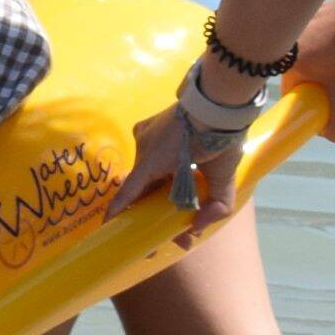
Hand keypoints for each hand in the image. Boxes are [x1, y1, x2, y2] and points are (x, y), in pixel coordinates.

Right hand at [105, 104, 241, 233]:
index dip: (117, 211)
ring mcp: (145, 133)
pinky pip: (152, 153)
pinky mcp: (151, 124)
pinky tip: (180, 180)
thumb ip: (217, 205)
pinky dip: (163, 169)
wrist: (221, 99)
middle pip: (144, 185)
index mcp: (154, 161)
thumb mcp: (224, 175)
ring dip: (162, 189)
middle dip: (157, 211)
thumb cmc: (220, 138)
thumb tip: (197, 227)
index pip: (128, 192)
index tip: (109, 227)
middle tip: (179, 235)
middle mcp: (143, 147)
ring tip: (185, 210)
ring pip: (149, 169)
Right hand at [294, 0, 334, 140]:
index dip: (311, 104)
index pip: (292, 94)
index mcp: (288, 61)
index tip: (330, 104)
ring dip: (330, 66)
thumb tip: (325, 133)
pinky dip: (334, 46)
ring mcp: (303, 22)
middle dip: (324, 86)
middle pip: (303, 75)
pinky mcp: (317, 10)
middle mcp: (289, 40)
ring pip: (313, 56)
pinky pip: (321, 38)